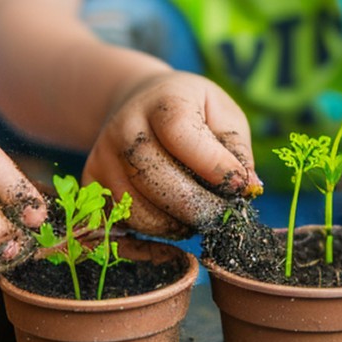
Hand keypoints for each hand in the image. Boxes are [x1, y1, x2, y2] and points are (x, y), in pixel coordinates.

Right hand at [83, 72, 259, 238]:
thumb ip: (236, 148)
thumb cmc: (192, 112)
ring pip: (135, 208)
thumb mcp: (222, 114)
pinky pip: (115, 225)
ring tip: (197, 219)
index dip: (214, 166)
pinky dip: (146, 240)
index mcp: (162, 102)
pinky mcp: (91, 184)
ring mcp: (101, 157)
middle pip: (154, 177)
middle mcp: (124, 128)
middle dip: (196, 207)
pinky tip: (173, 232)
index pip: (181, 134)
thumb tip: (249, 189)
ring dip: (173, 226)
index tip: (240, 187)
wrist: (138, 101)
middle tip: (220, 217)